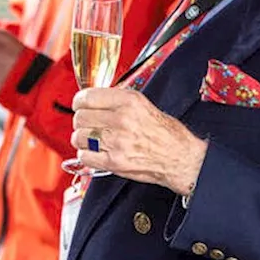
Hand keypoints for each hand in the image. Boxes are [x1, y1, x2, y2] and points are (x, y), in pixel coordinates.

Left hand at [71, 87, 207, 194]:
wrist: (180, 157)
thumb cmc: (166, 132)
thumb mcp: (143, 104)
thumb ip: (117, 100)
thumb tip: (93, 100)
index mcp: (128, 101)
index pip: (88, 97)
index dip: (79, 102)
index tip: (79, 105)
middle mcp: (121, 119)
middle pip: (80, 117)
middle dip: (81, 121)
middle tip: (88, 124)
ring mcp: (117, 142)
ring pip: (79, 137)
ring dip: (82, 139)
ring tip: (92, 139)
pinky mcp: (115, 162)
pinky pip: (85, 156)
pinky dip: (87, 155)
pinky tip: (96, 152)